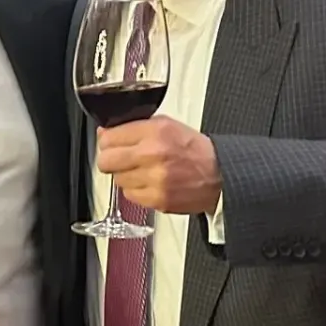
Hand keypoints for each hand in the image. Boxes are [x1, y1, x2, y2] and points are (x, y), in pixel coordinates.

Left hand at [97, 117, 221, 215]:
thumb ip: (136, 127)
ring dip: (126, 175)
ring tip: (143, 171)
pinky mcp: (157, 199)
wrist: (219, 175)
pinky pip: (129, 195)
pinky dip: (136, 190)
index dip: (107, 141)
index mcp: (155, 132)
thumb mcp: (167, 125)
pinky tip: (149, 183)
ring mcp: (154, 179)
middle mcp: (152, 155)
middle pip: (106, 161)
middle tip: (119, 159)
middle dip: (110, 159)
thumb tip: (107, 132)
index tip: (110, 143)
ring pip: (117, 179)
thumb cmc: (194, 151)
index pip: (109, 137)